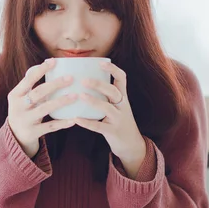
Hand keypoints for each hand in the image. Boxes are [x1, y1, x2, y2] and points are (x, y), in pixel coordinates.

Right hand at [7, 58, 77, 157]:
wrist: (15, 136)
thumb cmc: (23, 110)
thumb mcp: (22, 98)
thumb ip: (33, 86)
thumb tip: (52, 65)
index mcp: (15, 95)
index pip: (28, 79)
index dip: (41, 70)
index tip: (54, 61)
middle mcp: (18, 107)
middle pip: (38, 93)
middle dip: (55, 84)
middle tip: (70, 78)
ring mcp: (25, 120)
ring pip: (45, 109)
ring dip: (61, 101)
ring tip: (75, 96)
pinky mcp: (33, 132)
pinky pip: (50, 127)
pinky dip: (62, 123)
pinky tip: (73, 119)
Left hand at [74, 61, 145, 177]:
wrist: (132, 144)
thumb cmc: (118, 121)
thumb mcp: (117, 105)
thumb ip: (105, 95)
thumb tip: (84, 79)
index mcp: (122, 97)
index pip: (122, 78)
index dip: (112, 69)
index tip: (101, 63)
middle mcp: (122, 106)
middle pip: (113, 91)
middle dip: (99, 84)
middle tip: (83, 80)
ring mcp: (118, 119)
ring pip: (107, 108)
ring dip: (93, 101)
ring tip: (80, 96)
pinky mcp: (112, 132)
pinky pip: (99, 127)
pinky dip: (87, 122)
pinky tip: (76, 119)